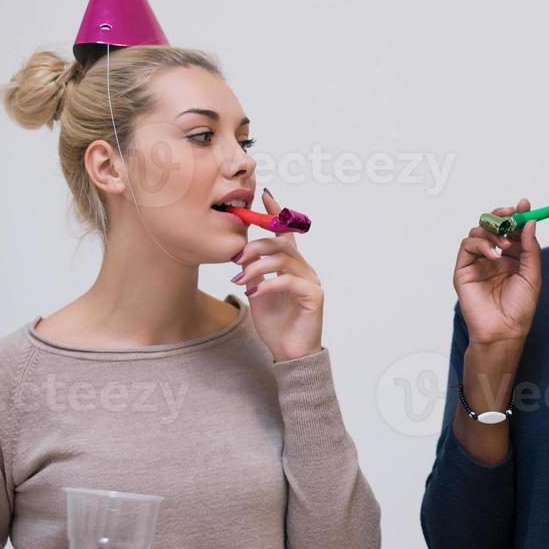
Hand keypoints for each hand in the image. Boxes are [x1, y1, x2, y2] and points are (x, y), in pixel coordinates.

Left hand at [231, 188, 323, 361]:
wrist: (288, 352)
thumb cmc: (276, 324)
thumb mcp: (258, 292)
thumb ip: (253, 272)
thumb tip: (241, 254)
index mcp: (292, 266)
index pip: (286, 233)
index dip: (277, 213)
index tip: (265, 195)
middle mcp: (304, 269)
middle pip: (281, 243)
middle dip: (255, 246)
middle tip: (235, 258)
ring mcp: (311, 281)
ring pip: (283, 259)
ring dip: (256, 267)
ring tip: (240, 280)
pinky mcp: (314, 296)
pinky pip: (288, 281)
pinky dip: (268, 284)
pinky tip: (253, 293)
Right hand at [454, 198, 542, 347]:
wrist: (504, 330)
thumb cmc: (519, 308)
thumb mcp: (532, 274)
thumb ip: (531, 248)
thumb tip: (530, 223)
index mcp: (512, 258)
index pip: (512, 230)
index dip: (518, 216)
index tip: (525, 204)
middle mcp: (494, 257)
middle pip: (493, 226)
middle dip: (502, 216)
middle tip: (511, 213)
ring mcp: (478, 263)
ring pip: (478, 231)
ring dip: (493, 231)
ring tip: (505, 245)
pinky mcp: (464, 270)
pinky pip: (467, 245)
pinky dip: (480, 244)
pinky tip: (493, 255)